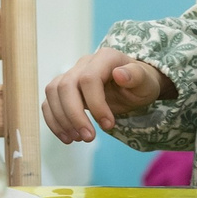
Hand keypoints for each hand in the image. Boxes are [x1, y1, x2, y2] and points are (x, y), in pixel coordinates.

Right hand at [41, 50, 166, 145]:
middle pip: (66, 86)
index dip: (95, 104)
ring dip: (61, 119)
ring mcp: (71, 75)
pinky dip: (54, 121)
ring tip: (78, 139)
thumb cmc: (141, 83)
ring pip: (53, 93)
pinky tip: (67, 137)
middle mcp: (84, 63)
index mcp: (104, 58)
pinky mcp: (64, 89)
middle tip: (89, 138)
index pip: (88, 79)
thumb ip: (136, 76)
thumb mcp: (146, 81)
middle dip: (74, 115)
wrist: (134, 86)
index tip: (109, 125)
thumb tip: (119, 74)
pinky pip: (49, 102)